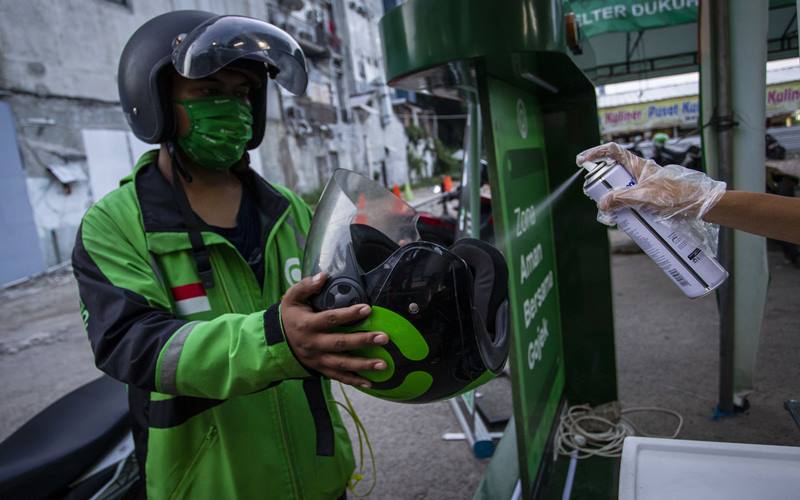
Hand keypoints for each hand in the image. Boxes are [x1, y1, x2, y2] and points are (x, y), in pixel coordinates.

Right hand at [280, 273, 388, 387]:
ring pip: (342, 364)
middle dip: (363, 341)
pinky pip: (338, 376)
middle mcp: (313, 343)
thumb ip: (305, 286)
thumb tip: (323, 276)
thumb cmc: (289, 316)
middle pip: (340, 343)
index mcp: (307, 324)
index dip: (349, 314)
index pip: (331, 319)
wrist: (275, 342)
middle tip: (383, 338)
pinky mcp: (320, 368)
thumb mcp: (291, 298)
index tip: (367, 309)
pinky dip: (354, 381)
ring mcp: (317, 358)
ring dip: (363, 365)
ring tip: (383, 364)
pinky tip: (370, 382)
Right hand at [576, 142, 725, 220]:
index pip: (612, 152)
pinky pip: (630, 204)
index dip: (595, 154)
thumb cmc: (678, 195)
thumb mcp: (646, 197)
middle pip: (613, 176)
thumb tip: (602, 204)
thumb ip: (622, 199)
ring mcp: (644, 187)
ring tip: (614, 216)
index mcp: (638, 165)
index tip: (581, 162)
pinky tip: (626, 222)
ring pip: (621, 193)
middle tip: (598, 199)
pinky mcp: (648, 200)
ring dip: (614, 203)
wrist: (701, 206)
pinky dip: (624, 212)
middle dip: (603, 188)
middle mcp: (639, 174)